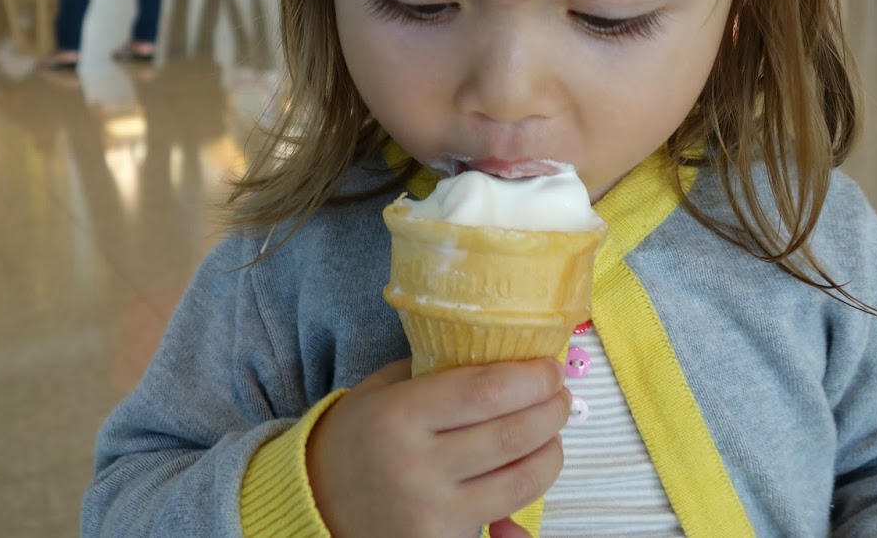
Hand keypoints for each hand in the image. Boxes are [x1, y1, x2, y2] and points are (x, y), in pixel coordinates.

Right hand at [308, 358, 568, 537]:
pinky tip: (529, 471)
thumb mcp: (386, 390)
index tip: (550, 367)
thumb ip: (439, 372)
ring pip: (519, 482)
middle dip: (552, 411)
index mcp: (398, 416)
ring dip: (551, 453)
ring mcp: (431, 514)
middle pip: (512, 436)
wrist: (316, 501)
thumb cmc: (360, 435)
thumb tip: (509, 357)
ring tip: (551, 432)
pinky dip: (525, 499)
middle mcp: (415, 467)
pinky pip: (501, 519)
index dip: (532, 378)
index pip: (486, 391)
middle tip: (560, 396)